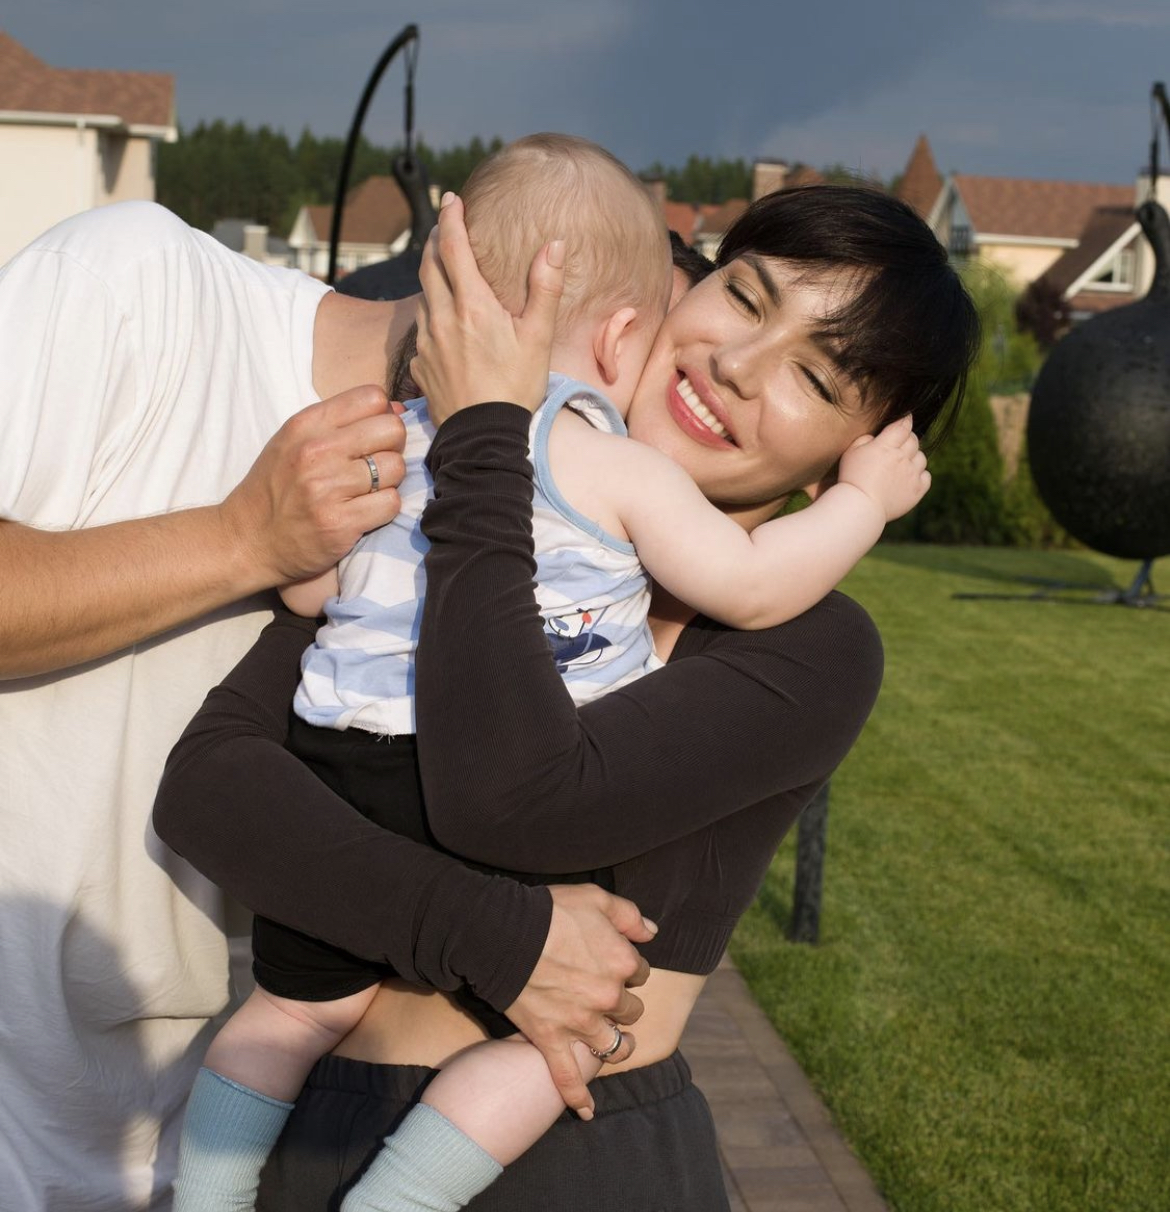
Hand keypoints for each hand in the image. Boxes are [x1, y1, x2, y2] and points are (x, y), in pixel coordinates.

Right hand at [219, 385, 405, 586]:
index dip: (383, 416)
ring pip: (396, 468)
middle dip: (393, 447)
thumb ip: (342, 422)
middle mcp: (317, 451)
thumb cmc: (276, 489)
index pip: (372, 397)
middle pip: (392, 430)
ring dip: (389, 481)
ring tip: (367, 491)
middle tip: (375, 465)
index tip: (373, 436)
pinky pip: (391, 503)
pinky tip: (365, 512)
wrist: (248, 540)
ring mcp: (328, 488)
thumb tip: (397, 409)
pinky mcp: (341, 523)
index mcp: (306, 425)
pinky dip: (384, 509)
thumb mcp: (294, 442)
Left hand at [411, 193, 564, 424]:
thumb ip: (545, 288)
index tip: (450, 198)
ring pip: (422, 297)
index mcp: (471, 305)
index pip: (452, 247)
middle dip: (434, 241)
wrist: (484, 436)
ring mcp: (427, 342)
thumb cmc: (516, 387)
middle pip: (428, 265)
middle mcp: (442, 318)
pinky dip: (431, 317)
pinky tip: (443, 324)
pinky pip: (422, 331)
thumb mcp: (538, 337)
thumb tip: (554, 245)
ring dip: (431, 278)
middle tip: (443, 227)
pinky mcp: (420, 365)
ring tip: (444, 272)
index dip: (450, 218)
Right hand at [505, 885, 655, 1116]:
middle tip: (606, 995)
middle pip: (629, 1010)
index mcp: (622, 962)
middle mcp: (607, 997)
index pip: (640, 973)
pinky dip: (577, 1098)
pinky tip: (586, 1112)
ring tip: (617, 1045)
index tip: (613, 962)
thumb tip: (652, 933)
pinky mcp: (550, 1039)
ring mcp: (579, 1023)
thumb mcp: (595, 898)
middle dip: (622, 1003)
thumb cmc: (549, 910)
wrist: (502, 932)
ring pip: (613, 1046)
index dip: (628, 967)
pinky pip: (567, 1077)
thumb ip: (630, 915)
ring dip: (617, 1047)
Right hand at [837, 415, 930, 521]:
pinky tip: (909, 477)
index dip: (906, 419)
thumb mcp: (851, 452)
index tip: (906, 417)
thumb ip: (866, 439)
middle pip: (914, 440)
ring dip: (914, 457)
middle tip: (899, 444)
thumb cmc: (852, 478)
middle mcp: (902, 458)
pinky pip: (926, 476)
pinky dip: (920, 475)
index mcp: (886, 446)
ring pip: (922, 457)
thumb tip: (878, 437)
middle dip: (908, 439)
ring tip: (903, 463)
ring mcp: (912, 475)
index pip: (903, 426)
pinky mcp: (917, 491)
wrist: (859, 506)